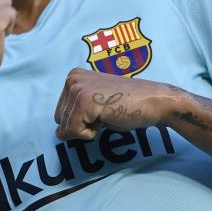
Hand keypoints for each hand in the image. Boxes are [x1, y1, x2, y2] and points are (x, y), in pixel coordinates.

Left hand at [54, 68, 186, 139]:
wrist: (153, 102)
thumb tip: (58, 133)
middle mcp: (73, 79)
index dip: (81, 120)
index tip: (102, 110)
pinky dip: (89, 134)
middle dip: (82, 125)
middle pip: (60, 120)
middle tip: (106, 113)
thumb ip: (76, 112)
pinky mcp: (85, 101)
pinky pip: (73, 131)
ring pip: (66, 127)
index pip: (60, 113)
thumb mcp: (95, 104)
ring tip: (107, 114)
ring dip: (87, 129)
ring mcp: (78, 89)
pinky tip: (107, 118)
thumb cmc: (127, 105)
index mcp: (73, 77)